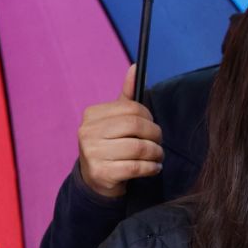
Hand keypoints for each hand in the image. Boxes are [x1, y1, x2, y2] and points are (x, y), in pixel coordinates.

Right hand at [76, 63, 163, 198]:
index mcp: (92, 115)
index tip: (152, 126)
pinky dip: (151, 168)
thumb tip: (135, 67)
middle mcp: (87, 132)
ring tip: (158, 156)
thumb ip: (126, 97)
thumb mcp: (116, 120)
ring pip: (138, 148)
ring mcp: (92, 153)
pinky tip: (154, 168)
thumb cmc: (111, 145)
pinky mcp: (101, 173)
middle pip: (135, 126)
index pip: (131, 108)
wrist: (95, 180)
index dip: (149, 117)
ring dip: (155, 153)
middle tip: (159, 142)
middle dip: (155, 135)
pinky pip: (136, 167)